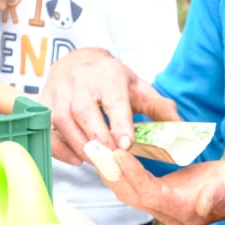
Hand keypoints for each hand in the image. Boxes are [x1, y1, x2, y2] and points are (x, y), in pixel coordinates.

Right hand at [40, 48, 179, 164]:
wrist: (78, 61)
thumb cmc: (111, 80)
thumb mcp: (138, 87)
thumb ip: (159, 107)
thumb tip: (180, 127)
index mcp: (108, 76)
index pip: (114, 101)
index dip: (120, 124)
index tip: (126, 145)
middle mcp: (80, 82)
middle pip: (85, 113)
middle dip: (100, 140)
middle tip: (114, 161)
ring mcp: (58, 92)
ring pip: (64, 123)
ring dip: (82, 147)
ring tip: (99, 162)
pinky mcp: (43, 103)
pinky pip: (47, 129)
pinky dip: (60, 149)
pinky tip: (77, 159)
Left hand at [82, 145, 224, 224]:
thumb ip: (220, 194)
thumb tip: (202, 202)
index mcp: (186, 211)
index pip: (150, 194)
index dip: (132, 174)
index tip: (116, 153)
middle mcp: (171, 213)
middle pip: (132, 194)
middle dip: (111, 171)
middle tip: (94, 147)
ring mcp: (166, 205)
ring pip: (130, 190)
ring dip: (112, 170)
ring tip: (95, 146)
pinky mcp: (165, 194)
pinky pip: (136, 183)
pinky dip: (122, 168)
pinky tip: (111, 151)